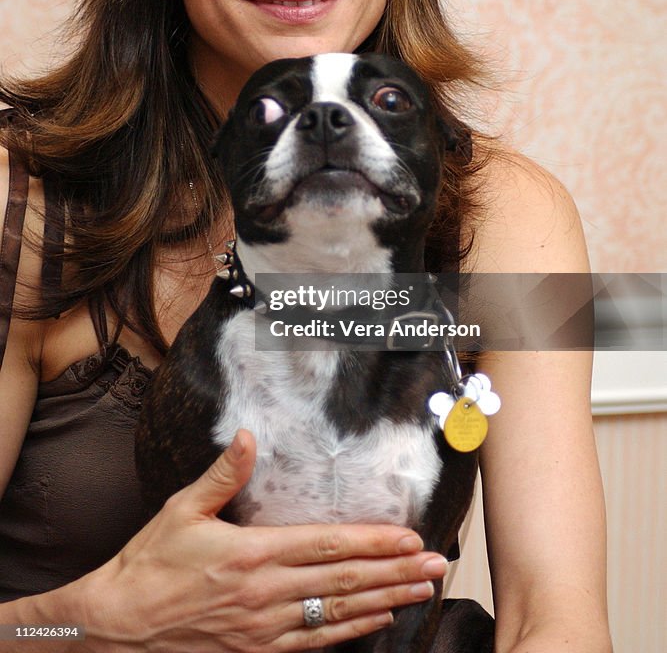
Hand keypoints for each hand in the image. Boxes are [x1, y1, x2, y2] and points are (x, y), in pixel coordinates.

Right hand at [86, 430, 446, 651]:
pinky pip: (316, 644)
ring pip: (338, 615)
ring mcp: (264, 629)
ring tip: (421, 591)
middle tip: (437, 564)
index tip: (409, 537)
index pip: (326, 546)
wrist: (118, 626)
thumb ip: (221, 474)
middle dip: (395, 572)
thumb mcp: (181, 510)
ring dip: (385, 601)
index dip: (372, 542)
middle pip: (343, 582)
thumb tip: (245, 435)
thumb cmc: (149, 564)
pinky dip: (352, 633)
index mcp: (251, 553)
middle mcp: (265, 593)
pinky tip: (379, 621)